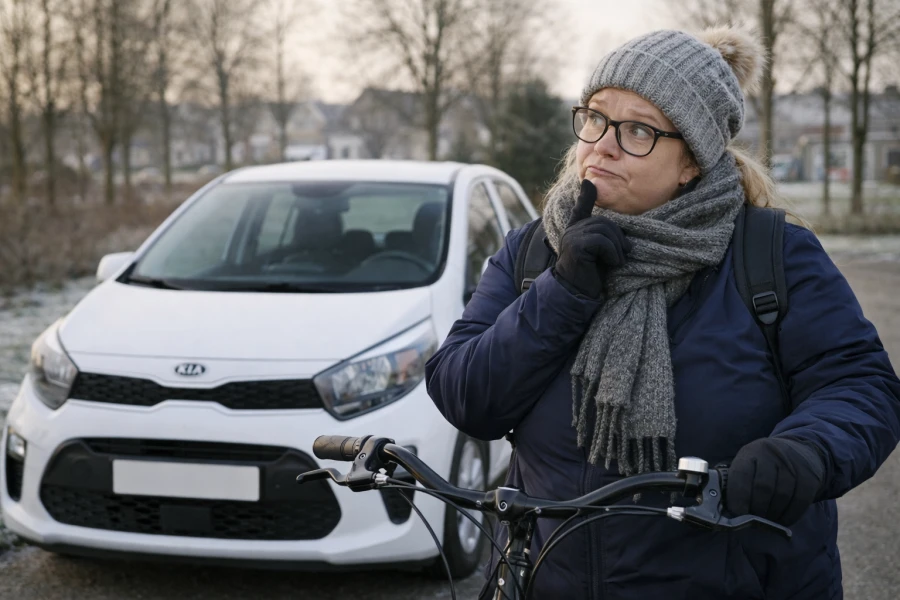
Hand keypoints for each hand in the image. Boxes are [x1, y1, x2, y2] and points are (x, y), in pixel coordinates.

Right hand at [553, 180, 631, 298]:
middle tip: (622, 255)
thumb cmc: (590, 274)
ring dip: (617, 248)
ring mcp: (572, 237)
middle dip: (618, 238)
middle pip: (605, 222)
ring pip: (606, 231)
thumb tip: (610, 225)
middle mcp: (572, 230)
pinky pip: (602, 241)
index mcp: (576, 230)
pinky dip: (613, 254)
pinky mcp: (577, 246)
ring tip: (616, 262)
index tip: (588, 182)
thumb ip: (603, 237)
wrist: (575, 293)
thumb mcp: (598, 252)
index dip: (586, 195)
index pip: (581, 208)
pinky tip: (612, 264)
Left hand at [725, 437, 825, 525]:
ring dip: (773, 514)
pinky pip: (800, 500)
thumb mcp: (748, 465)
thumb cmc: (765, 465)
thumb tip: (732, 512)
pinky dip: (790, 515)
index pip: (741, 475)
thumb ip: (739, 483)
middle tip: (754, 521)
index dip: (738, 497)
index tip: (737, 514)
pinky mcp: (810, 476)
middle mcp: (771, 454)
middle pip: (763, 487)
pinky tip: (782, 520)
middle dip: (757, 509)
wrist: (799, 451)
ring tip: (767, 522)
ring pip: (782, 495)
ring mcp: (792, 464)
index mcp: (750, 452)